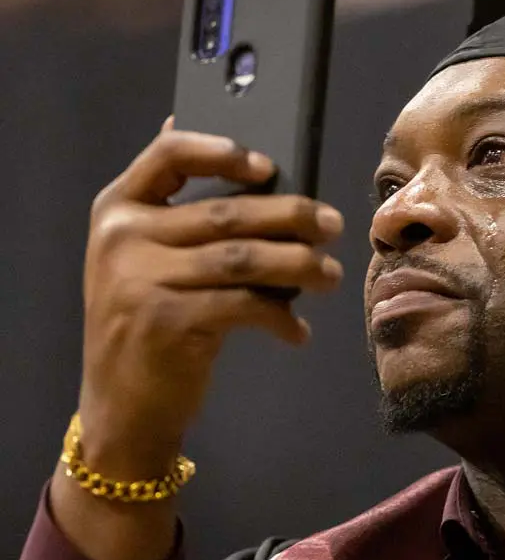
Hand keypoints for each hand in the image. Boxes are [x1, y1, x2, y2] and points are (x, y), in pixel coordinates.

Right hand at [77, 121, 343, 477]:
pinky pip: (244, 305)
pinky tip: (297, 331)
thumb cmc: (149, 322)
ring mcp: (140, 280)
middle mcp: (122, 238)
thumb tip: (242, 158)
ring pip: (244, 257)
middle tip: (332, 225)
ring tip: (330, 275)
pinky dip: (280, 317)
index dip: (223, 152)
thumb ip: (179, 214)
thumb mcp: (146, 261)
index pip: (169, 155)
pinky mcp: (167, 322)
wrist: (120, 407)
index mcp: (117, 208)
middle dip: (291, 215)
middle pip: (226, 211)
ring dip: (299, 265)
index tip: (270, 166)